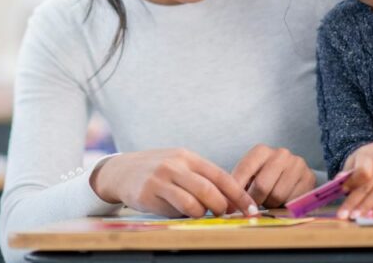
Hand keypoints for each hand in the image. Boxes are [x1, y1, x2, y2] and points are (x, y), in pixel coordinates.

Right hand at [89, 148, 256, 217]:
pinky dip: (186, 215)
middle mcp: (176, 164)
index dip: (239, 194)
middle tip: (225, 214)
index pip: (221, 175)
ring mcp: (161, 178)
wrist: (122, 171)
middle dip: (223, 206)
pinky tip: (183, 213)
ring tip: (201, 212)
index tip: (251, 209)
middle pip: (210, 189)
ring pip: (195, 202)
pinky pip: (176, 209)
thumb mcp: (180, 165)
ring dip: (204, 212)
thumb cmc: (157, 171)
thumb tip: (231, 200)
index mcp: (188, 157)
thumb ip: (201, 178)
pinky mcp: (149, 193)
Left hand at [231, 144, 315, 208]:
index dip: (236, 191)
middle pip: (262, 186)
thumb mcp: (250, 176)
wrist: (293, 174)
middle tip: (252, 207)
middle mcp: (281, 153)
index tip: (230, 206)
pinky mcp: (309, 178)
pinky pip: (293, 201)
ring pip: (277, 195)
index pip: (245, 170)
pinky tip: (283, 200)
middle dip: (254, 200)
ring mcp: (297, 165)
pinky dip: (285, 205)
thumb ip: (239, 185)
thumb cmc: (265, 176)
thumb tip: (229, 205)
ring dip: (270, 203)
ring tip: (269, 200)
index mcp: (261, 150)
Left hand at [337, 140, 372, 219]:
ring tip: (354, 216)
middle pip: (367, 187)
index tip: (343, 190)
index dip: (352, 182)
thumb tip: (337, 182)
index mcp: (370, 157)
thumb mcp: (359, 156)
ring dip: (364, 207)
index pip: (362, 172)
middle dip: (354, 202)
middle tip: (343, 214)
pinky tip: (368, 215)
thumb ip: (349, 169)